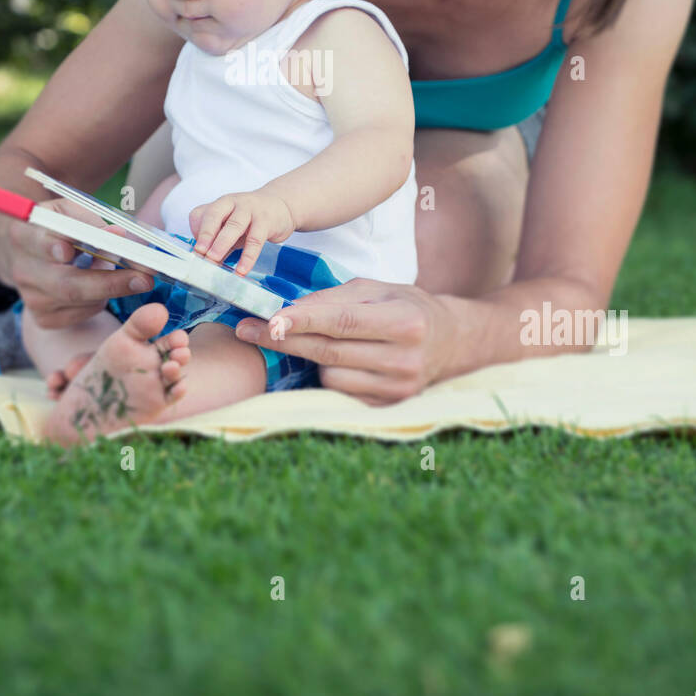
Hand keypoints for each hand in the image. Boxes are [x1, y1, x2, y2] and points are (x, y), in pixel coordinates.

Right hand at [8, 196, 152, 328]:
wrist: (35, 255)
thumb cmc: (59, 228)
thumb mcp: (69, 212)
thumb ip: (91, 220)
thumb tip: (118, 235)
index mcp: (24, 234)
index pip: (38, 242)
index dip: (53, 246)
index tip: (71, 250)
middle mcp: (22, 270)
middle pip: (66, 284)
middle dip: (109, 282)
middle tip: (144, 278)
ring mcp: (32, 298)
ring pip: (80, 301)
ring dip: (110, 288)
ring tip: (129, 275)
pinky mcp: (44, 318)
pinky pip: (82, 313)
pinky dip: (100, 300)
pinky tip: (102, 287)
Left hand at [189, 190, 295, 275]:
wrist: (281, 205)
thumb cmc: (251, 218)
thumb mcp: (231, 224)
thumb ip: (218, 239)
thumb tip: (205, 262)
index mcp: (220, 204)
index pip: (202, 214)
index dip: (195, 231)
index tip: (192, 250)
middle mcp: (233, 203)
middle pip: (215, 215)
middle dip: (206, 235)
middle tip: (199, 252)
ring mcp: (250, 210)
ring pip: (234, 225)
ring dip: (222, 243)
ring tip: (214, 260)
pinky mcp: (266, 221)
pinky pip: (256, 240)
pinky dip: (248, 256)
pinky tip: (242, 270)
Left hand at [233, 278, 448, 404]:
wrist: (449, 341)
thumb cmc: (406, 306)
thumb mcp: (376, 289)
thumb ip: (334, 299)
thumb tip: (288, 310)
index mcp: (405, 322)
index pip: (343, 322)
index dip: (302, 321)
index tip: (267, 318)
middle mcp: (404, 359)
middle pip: (330, 351)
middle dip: (284, 339)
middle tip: (246, 329)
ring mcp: (398, 389)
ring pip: (330, 374)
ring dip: (312, 356)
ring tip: (318, 339)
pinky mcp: (388, 407)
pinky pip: (340, 391)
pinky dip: (328, 373)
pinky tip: (335, 359)